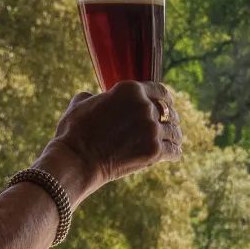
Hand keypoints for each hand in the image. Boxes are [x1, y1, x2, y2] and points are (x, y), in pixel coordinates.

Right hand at [44, 80, 183, 193]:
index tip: (167, 105)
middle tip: (171, 124)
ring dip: (175, 135)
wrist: (76, 159)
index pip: (159, 91)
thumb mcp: (80, 103)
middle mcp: (145, 106)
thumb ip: (93, 96)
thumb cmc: (74, 131)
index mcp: (130, 90)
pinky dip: (174, 152)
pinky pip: (173, 150)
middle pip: (168, 112)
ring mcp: (151, 129)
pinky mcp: (154, 151)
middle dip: (170, 118)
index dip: (165, 98)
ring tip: (175, 140)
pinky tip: (174, 153)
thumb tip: (93, 96)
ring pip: (174, 131)